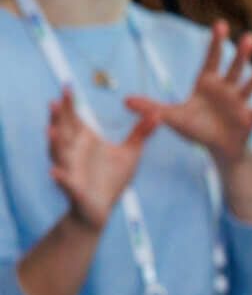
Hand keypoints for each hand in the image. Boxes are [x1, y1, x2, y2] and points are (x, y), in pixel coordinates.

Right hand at [47, 87, 157, 229]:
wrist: (100, 209)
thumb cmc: (112, 178)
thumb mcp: (131, 153)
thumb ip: (141, 133)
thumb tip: (157, 113)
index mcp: (84, 141)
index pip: (74, 119)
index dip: (70, 104)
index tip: (67, 86)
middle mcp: (73, 153)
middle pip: (62, 132)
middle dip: (57, 119)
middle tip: (54, 103)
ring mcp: (71, 170)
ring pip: (59, 155)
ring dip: (54, 144)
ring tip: (50, 132)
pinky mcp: (74, 190)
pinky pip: (66, 183)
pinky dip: (61, 178)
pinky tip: (55, 173)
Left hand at [137, 22, 251, 174]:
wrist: (216, 147)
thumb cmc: (194, 127)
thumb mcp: (171, 117)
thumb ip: (151, 108)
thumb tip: (124, 100)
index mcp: (207, 84)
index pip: (211, 61)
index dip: (216, 44)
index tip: (221, 25)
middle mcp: (226, 89)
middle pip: (234, 69)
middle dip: (241, 54)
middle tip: (249, 37)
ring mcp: (240, 102)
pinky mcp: (250, 118)